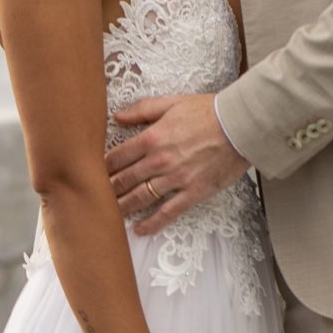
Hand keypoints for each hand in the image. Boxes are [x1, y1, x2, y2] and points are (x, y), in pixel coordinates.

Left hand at [106, 94, 249, 232]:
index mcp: (152, 137)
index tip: (91, 174)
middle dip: (105, 190)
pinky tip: (140, 229)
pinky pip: (168, 212)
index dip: (101, 167)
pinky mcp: (193, 192)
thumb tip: (116, 117)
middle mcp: (159, 160)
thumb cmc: (209, 111)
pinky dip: (152, 223)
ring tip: (109, 215)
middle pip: (124, 180)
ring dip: (122, 208)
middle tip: (93, 198)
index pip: (116, 157)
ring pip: (140, 198)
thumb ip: (142, 110)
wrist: (241, 125)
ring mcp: (176, 179)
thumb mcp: (172, 102)